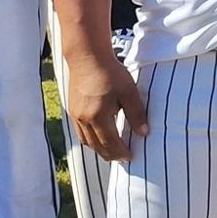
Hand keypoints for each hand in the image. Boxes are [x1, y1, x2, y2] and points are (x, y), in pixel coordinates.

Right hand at [64, 47, 147, 161]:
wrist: (87, 58)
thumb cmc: (111, 73)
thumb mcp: (129, 92)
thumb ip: (136, 114)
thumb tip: (144, 133)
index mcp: (98, 117)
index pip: (110, 143)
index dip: (121, 152)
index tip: (131, 157)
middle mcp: (84, 119)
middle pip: (97, 146)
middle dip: (110, 155)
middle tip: (122, 159)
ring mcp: (76, 115)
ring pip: (86, 141)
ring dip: (99, 149)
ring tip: (111, 152)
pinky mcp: (72, 109)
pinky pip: (80, 132)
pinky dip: (90, 140)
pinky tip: (99, 138)